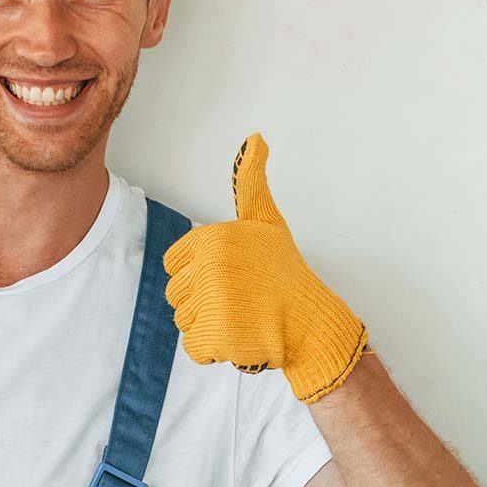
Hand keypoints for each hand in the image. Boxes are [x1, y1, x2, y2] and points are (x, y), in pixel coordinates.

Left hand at [162, 133, 367, 403]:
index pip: (174, 264)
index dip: (198, 274)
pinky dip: (214, 349)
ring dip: (209, 325)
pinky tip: (240, 336)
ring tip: (242, 316)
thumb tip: (255, 138)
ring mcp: (213, 302)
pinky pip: (194, 346)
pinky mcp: (216, 336)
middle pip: (176, 294)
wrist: (312, 322)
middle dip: (202, 301)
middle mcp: (210, 267)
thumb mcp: (266, 220)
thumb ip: (251, 182)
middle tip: (240, 299)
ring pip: (184, 320)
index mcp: (212, 238)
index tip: (230, 276)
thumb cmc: (285, 272)